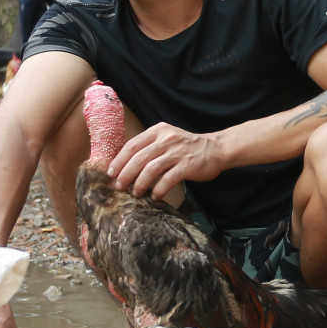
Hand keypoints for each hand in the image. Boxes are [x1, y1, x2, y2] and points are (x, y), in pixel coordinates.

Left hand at [110, 122, 225, 200]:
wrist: (216, 149)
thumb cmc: (187, 147)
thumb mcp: (167, 138)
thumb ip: (149, 146)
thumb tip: (125, 164)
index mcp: (158, 131)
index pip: (132, 145)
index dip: (119, 160)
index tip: (111, 173)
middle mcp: (166, 139)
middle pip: (138, 158)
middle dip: (125, 174)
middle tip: (119, 186)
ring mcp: (177, 152)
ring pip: (150, 169)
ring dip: (139, 183)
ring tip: (135, 193)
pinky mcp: (187, 165)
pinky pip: (167, 179)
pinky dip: (158, 189)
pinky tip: (155, 196)